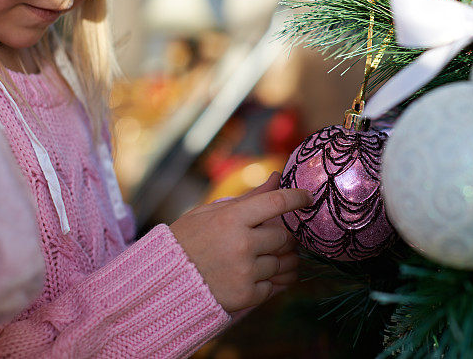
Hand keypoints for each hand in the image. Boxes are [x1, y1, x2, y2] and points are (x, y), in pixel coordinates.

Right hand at [170, 172, 310, 312]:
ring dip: (282, 261)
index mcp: (232, 219)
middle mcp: (242, 245)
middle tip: (275, 238)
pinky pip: (274, 286)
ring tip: (265, 258)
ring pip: (284, 264)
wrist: (163, 284)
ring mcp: (245, 272)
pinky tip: (254, 276)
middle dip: (285, 237)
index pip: (277, 203)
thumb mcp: (210, 212)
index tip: (308, 197)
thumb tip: (277, 177)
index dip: (298, 197)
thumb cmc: (187, 241)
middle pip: (284, 237)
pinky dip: (270, 281)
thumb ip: (249, 198)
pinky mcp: (246, 296)